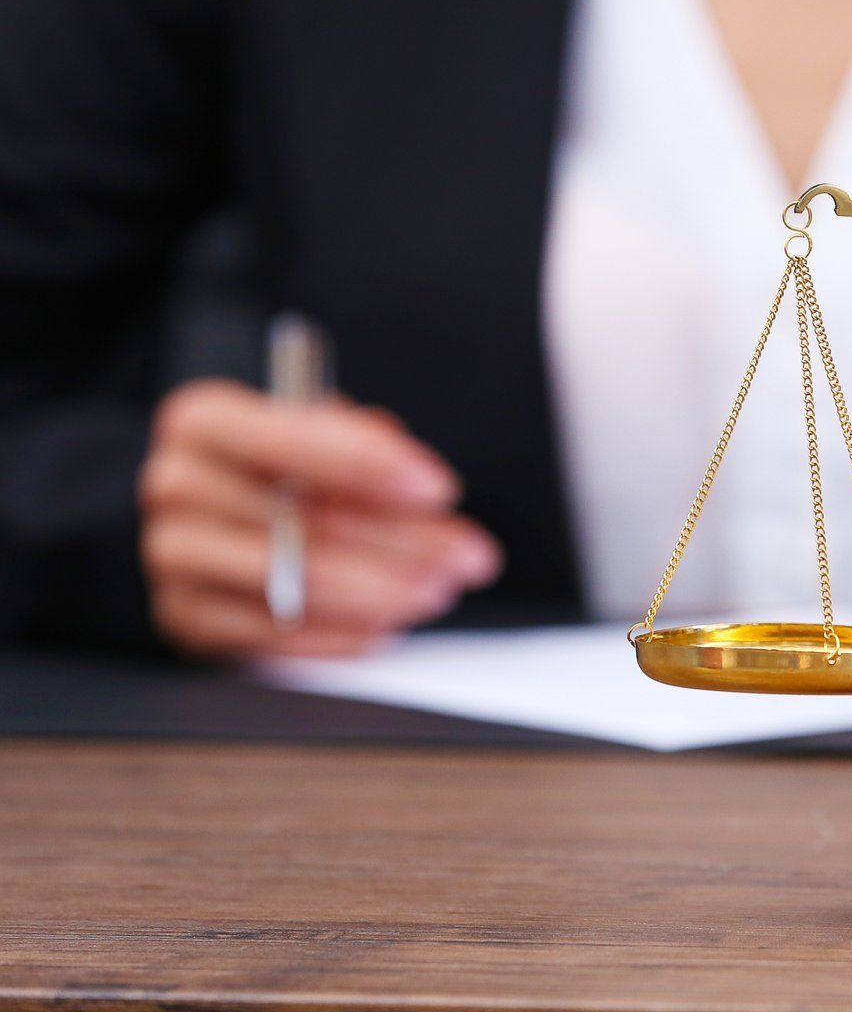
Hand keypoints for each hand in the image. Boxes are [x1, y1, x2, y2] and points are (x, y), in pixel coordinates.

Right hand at [140, 379, 500, 658]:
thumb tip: (406, 474)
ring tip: (437, 590)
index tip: (437, 489)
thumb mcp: (315, 429)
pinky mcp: (188, 618)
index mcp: (205, 421)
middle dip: (403, 542)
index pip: (291, 439)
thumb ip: (359, 441)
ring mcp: (174, 557)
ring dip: (380, 592)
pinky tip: (387, 625)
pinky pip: (274, 637)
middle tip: (469, 556)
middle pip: (304, 522)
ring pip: (294, 584)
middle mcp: (177, 486)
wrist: (205, 511)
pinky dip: (340, 635)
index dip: (370, 466)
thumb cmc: (277, 463)